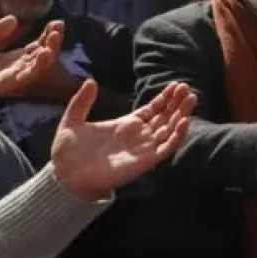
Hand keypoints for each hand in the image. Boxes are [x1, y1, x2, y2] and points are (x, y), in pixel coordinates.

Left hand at [0, 17, 62, 100]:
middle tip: (60, 26)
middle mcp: (16, 68)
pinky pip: (28, 76)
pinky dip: (39, 65)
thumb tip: (14, 19)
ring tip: (56, 36)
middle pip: (43, 55)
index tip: (56, 22)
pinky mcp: (7, 84)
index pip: (38, 46)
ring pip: (41, 66)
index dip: (48, 34)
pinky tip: (44, 53)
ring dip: (51, 51)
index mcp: (12, 59)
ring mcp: (13, 77)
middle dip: (54, 41)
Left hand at [52, 80, 195, 201]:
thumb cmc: (68, 153)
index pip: (153, 109)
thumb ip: (82, 102)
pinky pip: (167, 147)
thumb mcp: (72, 121)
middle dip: (177, 102)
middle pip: (165, 116)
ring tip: (191, 98)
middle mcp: (139, 136)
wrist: (65, 177)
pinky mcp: (146, 161)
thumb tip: (90, 80)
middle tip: (186, 87)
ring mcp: (144, 148)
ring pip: (169, 129)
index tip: (175, 85)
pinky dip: (177, 135)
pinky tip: (184, 121)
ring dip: (182, 114)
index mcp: (126, 125)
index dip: (165, 98)